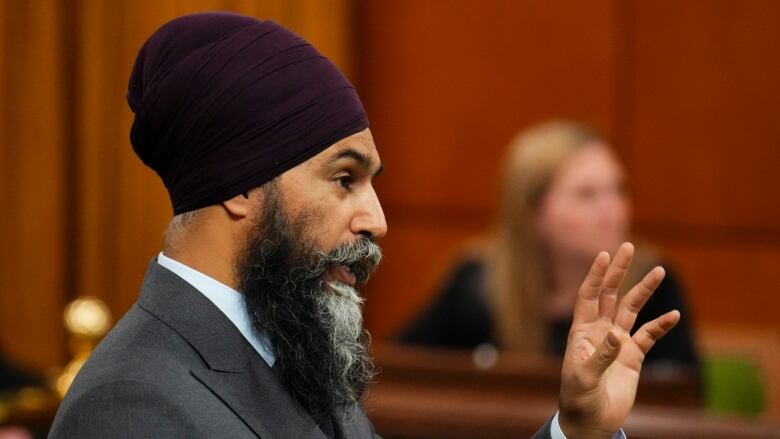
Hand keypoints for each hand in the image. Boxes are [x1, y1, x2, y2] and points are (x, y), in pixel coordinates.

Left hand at [558, 242, 679, 438]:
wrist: (591, 420)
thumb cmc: (578, 398)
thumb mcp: (584, 378)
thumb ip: (599, 356)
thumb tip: (615, 334)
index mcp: (582, 331)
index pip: (588, 296)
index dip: (596, 276)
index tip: (604, 255)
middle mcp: (600, 330)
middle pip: (610, 294)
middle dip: (619, 271)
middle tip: (628, 245)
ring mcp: (618, 341)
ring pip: (632, 309)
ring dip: (644, 290)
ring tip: (659, 271)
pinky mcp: (633, 356)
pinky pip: (650, 335)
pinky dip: (661, 324)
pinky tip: (673, 315)